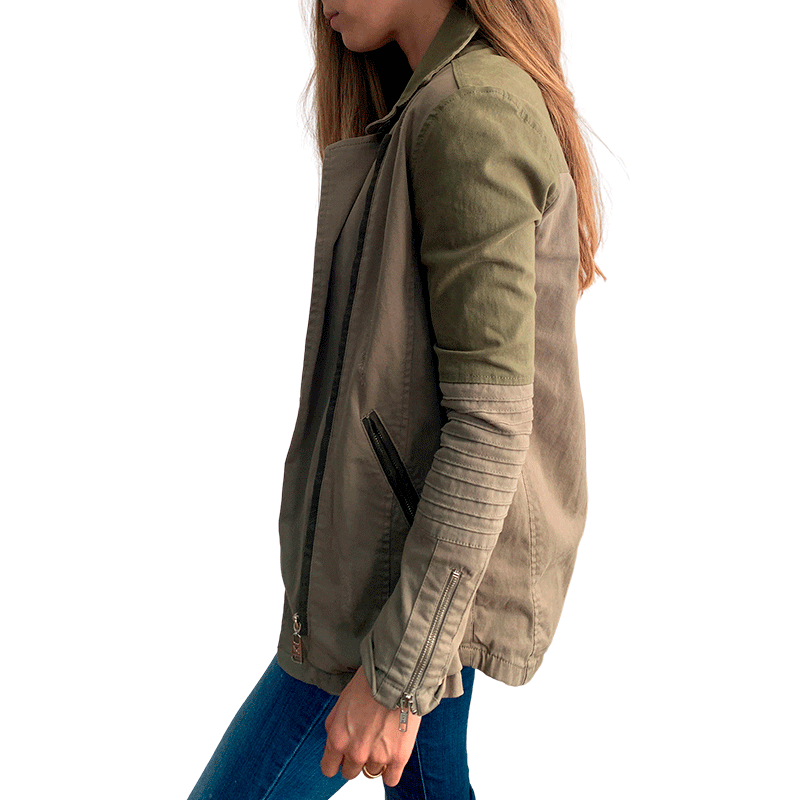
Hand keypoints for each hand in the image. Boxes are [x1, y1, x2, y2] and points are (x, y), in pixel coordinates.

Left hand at [320, 664, 421, 785]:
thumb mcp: (341, 702)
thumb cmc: (369, 684)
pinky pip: (391, 779)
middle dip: (355, 760)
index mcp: (338, 739)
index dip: (335, 762)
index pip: (328, 769)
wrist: (396, 678)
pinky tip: (391, 756)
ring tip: (381, 740)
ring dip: (374, 760)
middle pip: (350, 773)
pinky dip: (391, 771)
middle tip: (365, 742)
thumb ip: (334, 726)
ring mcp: (377, 756)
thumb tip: (333, 742)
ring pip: (371, 773)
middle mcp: (355, 752)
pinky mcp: (398, 757)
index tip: (341, 758)